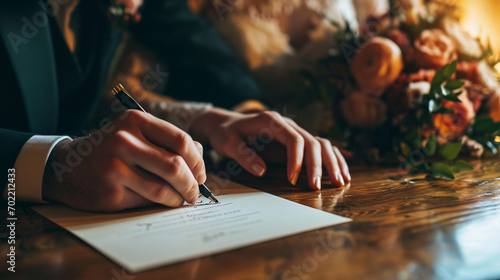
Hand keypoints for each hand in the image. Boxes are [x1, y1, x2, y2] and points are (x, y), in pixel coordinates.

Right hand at [42, 110, 205, 211]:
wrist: (68, 167)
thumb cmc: (112, 151)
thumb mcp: (137, 134)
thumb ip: (168, 141)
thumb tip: (201, 155)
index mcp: (135, 120)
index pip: (181, 140)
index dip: (198, 160)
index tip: (201, 173)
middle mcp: (124, 139)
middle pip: (176, 164)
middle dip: (193, 182)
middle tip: (196, 190)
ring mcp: (115, 165)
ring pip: (165, 186)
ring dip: (182, 196)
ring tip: (185, 197)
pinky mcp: (111, 189)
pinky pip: (150, 199)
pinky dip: (166, 202)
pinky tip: (168, 201)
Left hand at [190, 108, 350, 189]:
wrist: (226, 123)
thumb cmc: (226, 133)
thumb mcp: (227, 142)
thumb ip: (243, 154)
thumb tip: (261, 170)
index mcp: (272, 121)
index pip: (294, 138)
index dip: (297, 159)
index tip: (293, 179)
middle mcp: (287, 124)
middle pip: (312, 141)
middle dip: (319, 165)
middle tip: (318, 187)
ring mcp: (294, 130)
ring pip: (322, 142)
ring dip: (333, 161)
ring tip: (341, 181)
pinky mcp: (296, 139)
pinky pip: (320, 145)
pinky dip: (334, 156)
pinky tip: (346, 167)